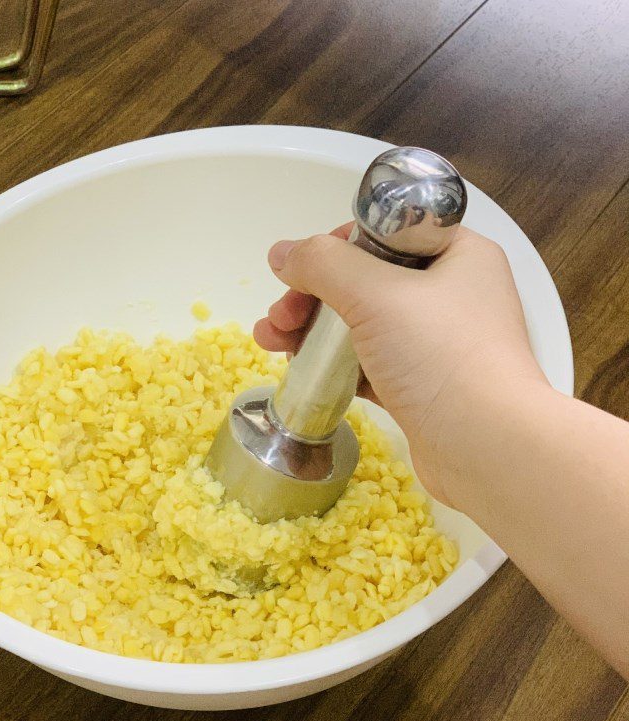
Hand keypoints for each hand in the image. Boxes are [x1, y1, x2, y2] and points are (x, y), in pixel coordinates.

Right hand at [254, 224, 547, 502]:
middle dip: (312, 295)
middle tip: (279, 316)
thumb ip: (323, 265)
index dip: (337, 248)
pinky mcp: (422, 384)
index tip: (302, 271)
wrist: (486, 448)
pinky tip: (302, 367)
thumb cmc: (440, 356)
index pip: (385, 234)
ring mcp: (437, 342)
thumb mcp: (377, 294)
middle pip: (365, 280)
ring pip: (362, 322)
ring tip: (271, 341)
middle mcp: (451, 293)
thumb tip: (282, 252)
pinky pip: (369, 361)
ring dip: (313, 328)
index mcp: (457, 254)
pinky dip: (334, 362)